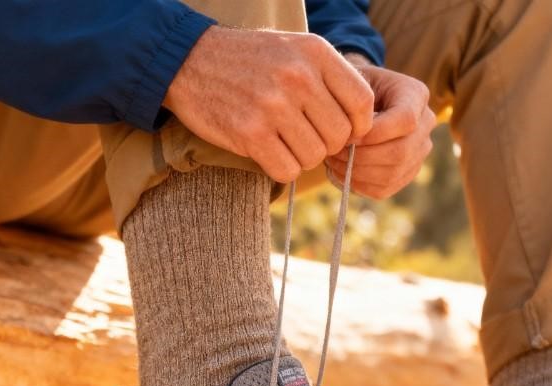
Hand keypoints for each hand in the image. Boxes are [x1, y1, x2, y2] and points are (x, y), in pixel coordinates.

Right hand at [163, 26, 374, 183]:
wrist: (189, 61)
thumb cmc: (248, 60)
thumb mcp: (293, 49)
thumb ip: (329, 78)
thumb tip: (361, 125)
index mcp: (314, 52)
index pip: (362, 102)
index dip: (358, 125)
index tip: (342, 130)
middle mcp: (298, 77)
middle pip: (339, 135)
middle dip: (326, 145)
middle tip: (305, 138)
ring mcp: (273, 106)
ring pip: (314, 156)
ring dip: (302, 157)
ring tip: (283, 141)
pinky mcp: (250, 133)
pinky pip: (287, 170)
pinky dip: (282, 169)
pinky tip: (269, 153)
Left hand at [326, 59, 434, 198]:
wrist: (360, 99)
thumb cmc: (353, 87)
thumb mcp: (353, 82)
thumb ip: (356, 103)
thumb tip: (353, 139)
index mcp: (416, 94)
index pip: (405, 120)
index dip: (374, 134)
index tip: (346, 135)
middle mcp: (426, 123)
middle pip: (401, 152)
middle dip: (362, 156)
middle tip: (333, 152)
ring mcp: (419, 151)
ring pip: (392, 173)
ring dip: (357, 172)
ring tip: (333, 161)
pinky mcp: (407, 172)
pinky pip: (384, 189)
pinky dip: (358, 184)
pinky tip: (341, 171)